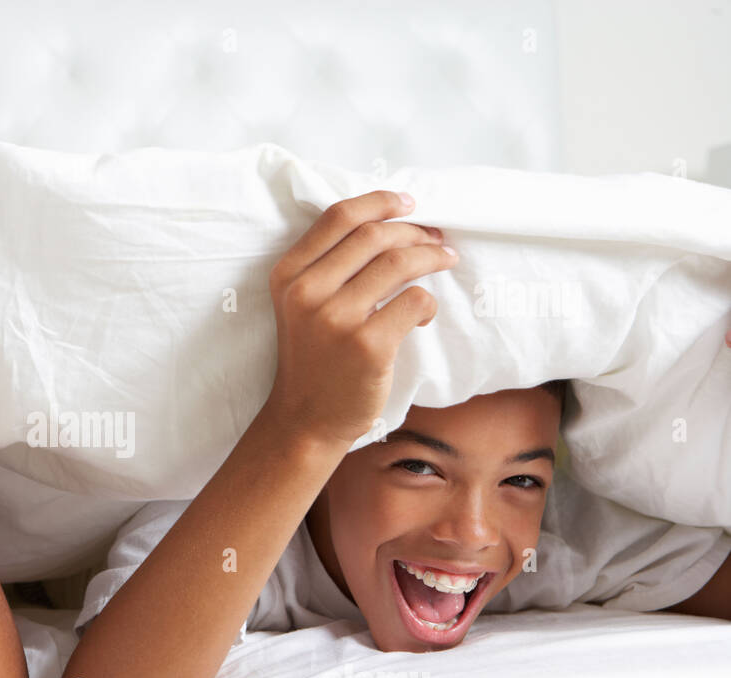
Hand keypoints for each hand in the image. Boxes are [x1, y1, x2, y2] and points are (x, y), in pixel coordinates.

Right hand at [264, 190, 455, 448]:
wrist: (306, 420)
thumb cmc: (313, 358)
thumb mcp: (302, 306)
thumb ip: (328, 267)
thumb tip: (392, 226)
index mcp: (288, 275)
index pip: (338, 217)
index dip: (379, 202)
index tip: (409, 204)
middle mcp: (307, 292)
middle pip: (374, 236)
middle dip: (414, 232)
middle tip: (437, 240)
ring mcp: (336, 318)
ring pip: (399, 263)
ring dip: (431, 258)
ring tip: (445, 262)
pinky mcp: (367, 345)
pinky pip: (416, 301)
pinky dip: (428, 303)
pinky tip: (422, 315)